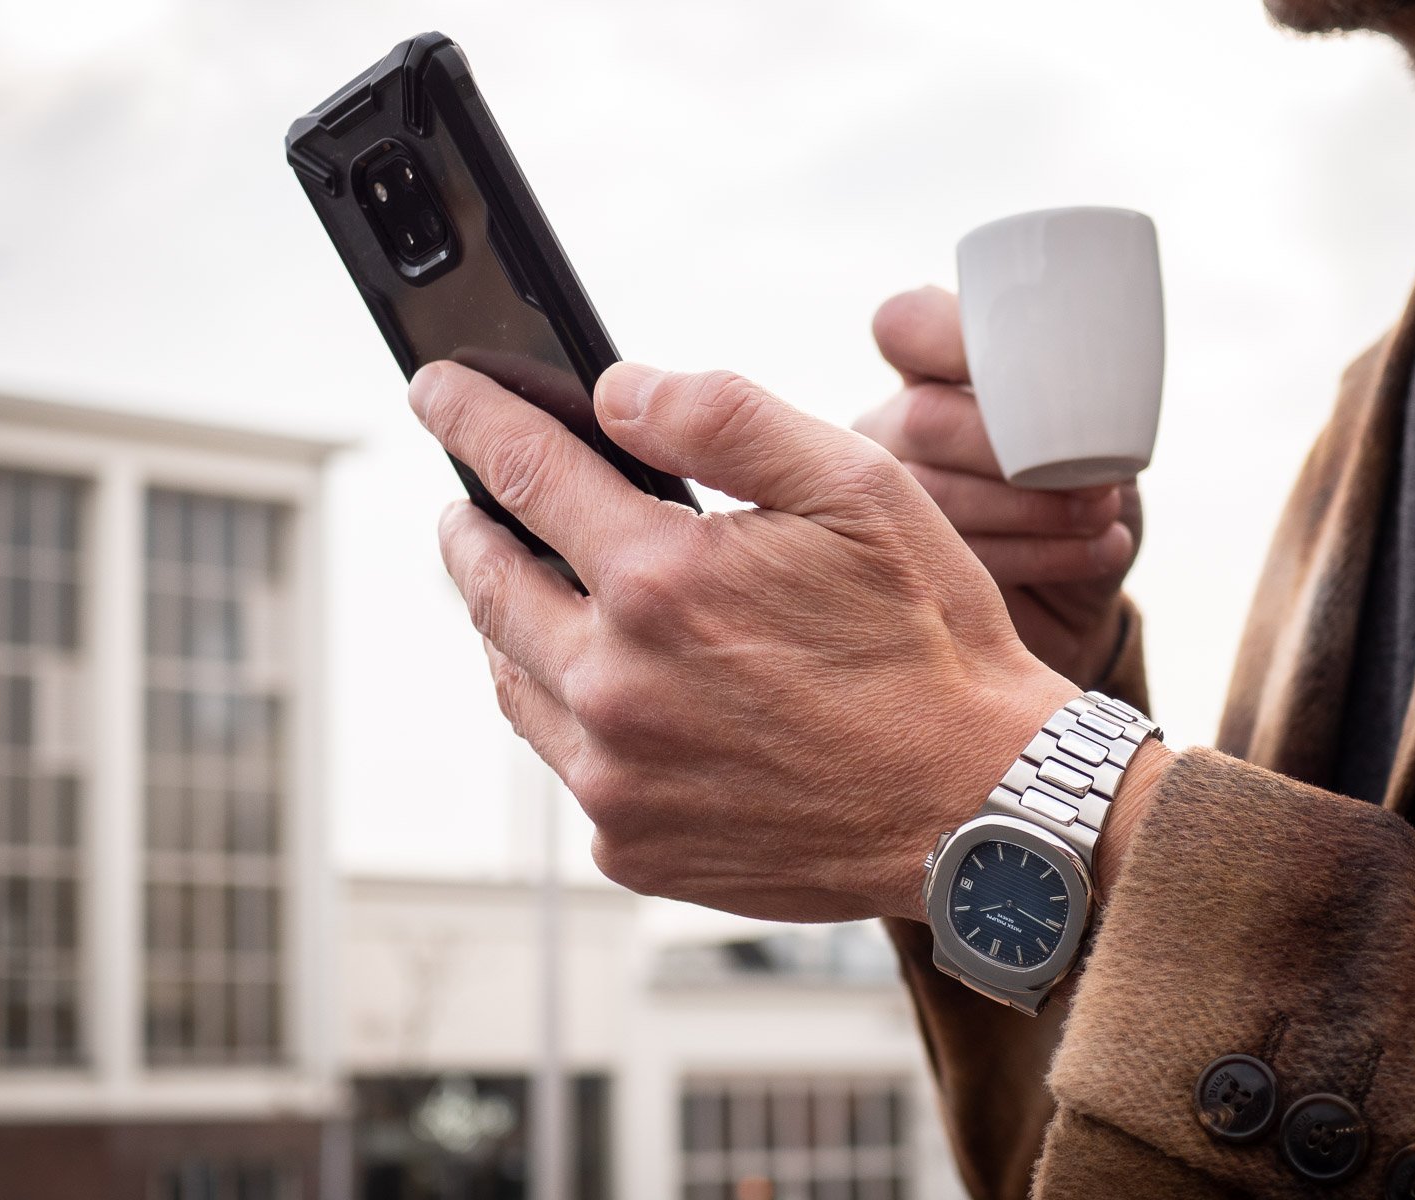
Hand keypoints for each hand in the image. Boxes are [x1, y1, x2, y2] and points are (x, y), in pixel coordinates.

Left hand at [411, 359, 1074, 923]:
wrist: (977, 808)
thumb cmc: (931, 642)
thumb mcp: (858, 488)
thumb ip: (725, 417)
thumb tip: (617, 391)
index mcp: (661, 581)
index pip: (521, 470)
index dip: (469, 416)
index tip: (436, 391)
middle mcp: (615, 685)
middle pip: (488, 583)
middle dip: (471, 529)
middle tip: (470, 506)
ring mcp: (615, 776)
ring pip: (512, 677)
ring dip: (507, 622)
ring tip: (523, 590)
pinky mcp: (631, 843)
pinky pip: (565, 763)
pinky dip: (569, 714)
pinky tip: (607, 694)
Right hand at [853, 287, 1142, 683]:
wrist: (1085, 597)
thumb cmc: (1090, 492)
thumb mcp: (1107, 429)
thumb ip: (1078, 392)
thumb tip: (1070, 400)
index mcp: (933, 371)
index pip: (905, 325)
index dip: (950, 338)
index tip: (1031, 373)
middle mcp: (893, 427)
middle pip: (924, 418)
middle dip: (1016, 452)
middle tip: (1097, 480)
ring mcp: (884, 499)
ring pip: (935, 493)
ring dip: (1036, 509)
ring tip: (1101, 517)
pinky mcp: (902, 566)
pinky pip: (952, 557)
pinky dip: (1039, 554)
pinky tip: (1090, 552)